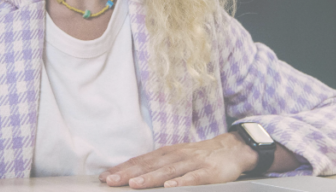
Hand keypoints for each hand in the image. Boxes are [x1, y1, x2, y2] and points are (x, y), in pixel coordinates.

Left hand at [99, 132, 257, 188]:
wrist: (231, 149)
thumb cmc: (199, 156)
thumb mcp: (176, 157)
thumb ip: (157, 165)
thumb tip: (133, 174)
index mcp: (166, 153)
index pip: (140, 160)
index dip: (122, 168)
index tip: (104, 176)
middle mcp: (176, 156)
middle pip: (149, 165)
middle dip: (128, 173)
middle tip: (110, 181)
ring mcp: (192, 163)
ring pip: (167, 171)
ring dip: (149, 178)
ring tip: (134, 184)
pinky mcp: (208, 172)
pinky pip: (193, 178)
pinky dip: (181, 182)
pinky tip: (170, 187)